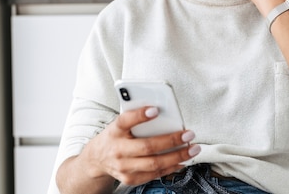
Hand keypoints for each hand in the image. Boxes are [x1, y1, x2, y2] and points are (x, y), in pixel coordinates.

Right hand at [69, 106, 200, 187]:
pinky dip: (171, 168)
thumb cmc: (114, 137)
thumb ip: (136, 119)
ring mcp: (123, 167)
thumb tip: (162, 112)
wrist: (97, 159)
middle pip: (146, 146)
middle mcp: (117, 150)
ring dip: (177, 157)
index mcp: (114, 131)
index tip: (155, 109)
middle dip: (171, 141)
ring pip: (154, 164)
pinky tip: (182, 161)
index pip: (125, 121)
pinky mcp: (130, 179)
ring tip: (192, 149)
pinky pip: (154, 175)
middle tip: (188, 134)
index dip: (139, 115)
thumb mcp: (119, 124)